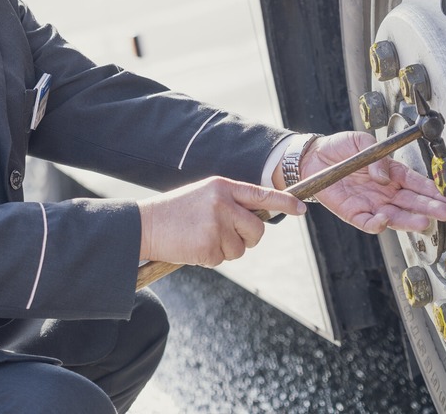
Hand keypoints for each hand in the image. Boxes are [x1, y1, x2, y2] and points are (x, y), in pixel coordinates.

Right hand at [137, 177, 305, 265]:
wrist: (144, 224)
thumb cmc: (176, 212)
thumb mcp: (205, 196)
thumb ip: (231, 202)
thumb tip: (257, 219)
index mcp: (223, 186)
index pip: (262, 194)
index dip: (284, 203)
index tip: (301, 210)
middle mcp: (223, 203)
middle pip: (257, 230)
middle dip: (248, 239)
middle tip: (226, 237)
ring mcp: (216, 224)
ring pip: (241, 249)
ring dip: (225, 250)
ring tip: (201, 238)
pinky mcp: (208, 246)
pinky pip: (223, 259)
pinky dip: (210, 258)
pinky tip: (193, 246)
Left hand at [295, 131, 445, 232]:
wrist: (313, 157)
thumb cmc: (340, 148)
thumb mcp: (361, 142)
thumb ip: (377, 155)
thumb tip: (385, 175)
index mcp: (390, 173)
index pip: (416, 183)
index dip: (432, 190)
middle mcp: (385, 191)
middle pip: (411, 202)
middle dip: (430, 207)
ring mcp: (371, 203)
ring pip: (395, 216)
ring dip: (410, 220)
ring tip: (424, 222)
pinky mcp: (354, 213)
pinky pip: (368, 223)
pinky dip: (377, 224)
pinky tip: (385, 220)